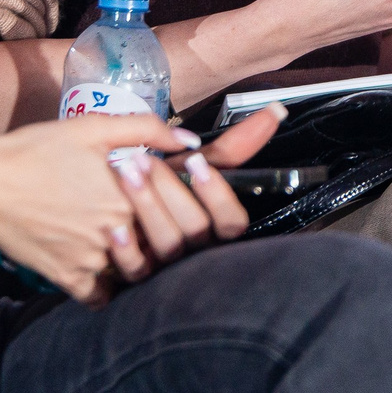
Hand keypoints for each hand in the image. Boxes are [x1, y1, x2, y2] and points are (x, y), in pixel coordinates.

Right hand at [0, 113, 203, 305]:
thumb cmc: (35, 151)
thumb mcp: (93, 128)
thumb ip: (147, 130)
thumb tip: (190, 140)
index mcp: (127, 197)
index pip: (178, 211)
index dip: (181, 203)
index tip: (175, 195)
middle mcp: (114, 235)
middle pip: (162, 246)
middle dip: (166, 233)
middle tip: (160, 220)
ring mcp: (90, 261)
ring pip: (136, 273)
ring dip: (141, 260)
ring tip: (137, 241)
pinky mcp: (65, 278)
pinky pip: (100, 296)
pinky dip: (109, 288)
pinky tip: (109, 268)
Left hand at [101, 105, 291, 280]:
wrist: (115, 213)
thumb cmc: (163, 190)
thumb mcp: (194, 170)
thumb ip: (232, 148)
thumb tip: (276, 110)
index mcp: (216, 228)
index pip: (232, 222)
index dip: (217, 194)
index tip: (196, 162)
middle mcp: (197, 251)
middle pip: (195, 230)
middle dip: (171, 192)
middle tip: (143, 161)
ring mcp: (168, 270)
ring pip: (167, 247)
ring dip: (147, 208)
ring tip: (125, 175)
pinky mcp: (136, 282)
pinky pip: (136, 272)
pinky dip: (127, 250)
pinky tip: (115, 228)